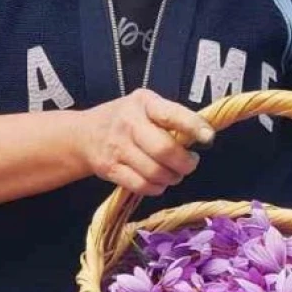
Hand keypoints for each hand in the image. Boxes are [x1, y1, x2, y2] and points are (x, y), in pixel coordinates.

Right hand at [79, 89, 213, 196]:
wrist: (83, 134)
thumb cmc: (126, 119)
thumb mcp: (146, 106)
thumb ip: (171, 117)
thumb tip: (203, 136)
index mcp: (144, 103)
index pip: (171, 114)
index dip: (193, 126)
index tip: (208, 137)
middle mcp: (129, 123)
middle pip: (164, 149)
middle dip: (185, 162)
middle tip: (190, 162)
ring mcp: (118, 147)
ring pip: (155, 172)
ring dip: (172, 177)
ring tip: (175, 172)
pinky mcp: (110, 169)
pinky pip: (141, 185)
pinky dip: (156, 188)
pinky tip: (159, 181)